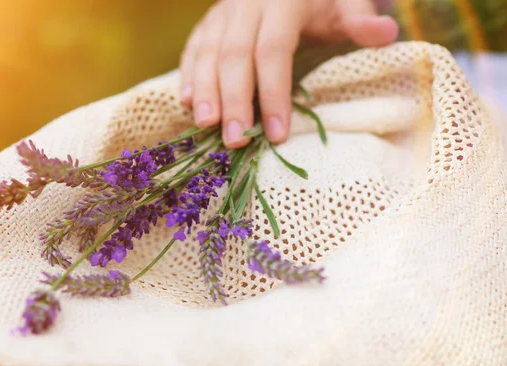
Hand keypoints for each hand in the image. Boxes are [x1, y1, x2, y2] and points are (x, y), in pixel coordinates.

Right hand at [180, 0, 398, 147]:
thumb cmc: (322, 2)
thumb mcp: (344, 6)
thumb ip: (360, 20)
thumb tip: (387, 34)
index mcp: (282, 0)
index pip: (273, 50)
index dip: (273, 93)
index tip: (276, 133)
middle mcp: (246, 3)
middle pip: (234, 56)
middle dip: (234, 101)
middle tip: (235, 142)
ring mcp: (222, 12)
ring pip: (207, 53)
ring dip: (205, 92)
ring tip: (206, 126)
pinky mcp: (207, 22)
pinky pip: (193, 48)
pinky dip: (188, 76)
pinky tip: (187, 103)